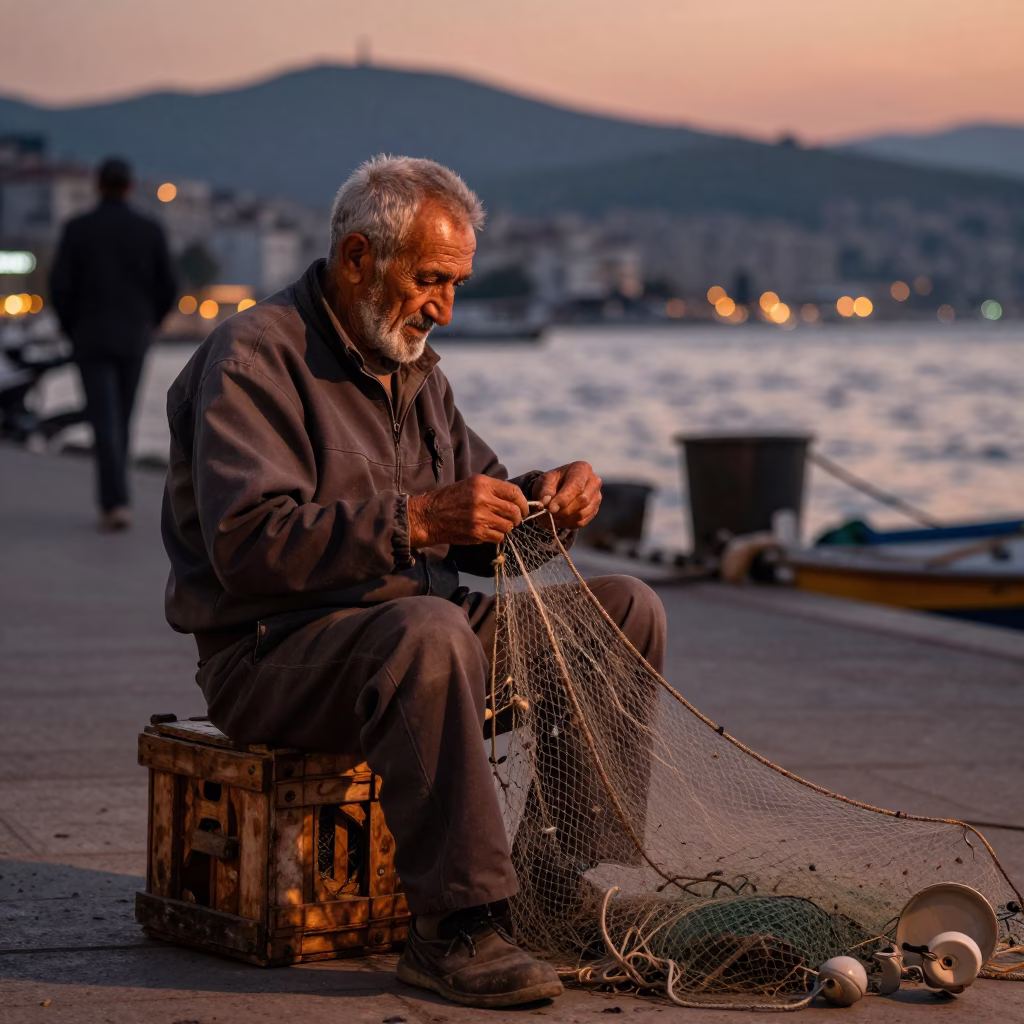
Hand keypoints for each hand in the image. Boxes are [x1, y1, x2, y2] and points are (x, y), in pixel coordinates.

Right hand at [408, 475, 530, 546]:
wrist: (430, 516)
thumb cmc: (451, 499)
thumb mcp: (472, 485)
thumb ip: (494, 490)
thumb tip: (516, 500)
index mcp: (482, 484)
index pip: (514, 492)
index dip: (523, 502)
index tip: (523, 508)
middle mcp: (482, 499)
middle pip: (514, 511)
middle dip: (518, 517)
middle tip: (515, 520)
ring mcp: (480, 517)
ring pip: (508, 526)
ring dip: (507, 527)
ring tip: (497, 524)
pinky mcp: (477, 533)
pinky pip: (498, 536)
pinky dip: (497, 535)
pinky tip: (488, 531)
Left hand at [532, 461, 601, 529]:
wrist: (560, 486)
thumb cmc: (554, 481)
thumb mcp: (545, 480)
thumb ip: (545, 490)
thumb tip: (545, 503)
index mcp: (582, 469)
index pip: (576, 486)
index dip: (563, 499)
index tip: (550, 508)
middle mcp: (594, 482)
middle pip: (583, 500)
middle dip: (564, 510)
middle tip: (548, 514)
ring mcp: (596, 497)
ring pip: (582, 513)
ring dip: (564, 519)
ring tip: (550, 517)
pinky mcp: (594, 510)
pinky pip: (582, 521)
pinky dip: (568, 524)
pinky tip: (558, 520)